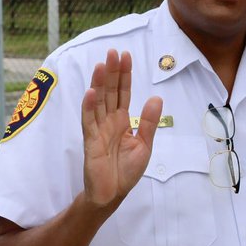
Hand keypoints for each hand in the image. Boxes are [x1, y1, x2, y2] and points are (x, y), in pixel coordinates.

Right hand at [80, 49, 161, 208]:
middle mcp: (108, 121)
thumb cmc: (126, 170)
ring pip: (98, 102)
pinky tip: (91, 92)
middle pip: (110, 92)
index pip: (123, 93)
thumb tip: (156, 97)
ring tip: (102, 65)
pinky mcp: (90, 142)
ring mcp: (98, 130)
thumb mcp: (144, 144)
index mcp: (122, 121)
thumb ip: (149, 122)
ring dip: (99, 84)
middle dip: (112, 72)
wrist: (113, 193)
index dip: (124, 75)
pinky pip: (89, 122)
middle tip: (113, 52)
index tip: (125, 56)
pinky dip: (89, 107)